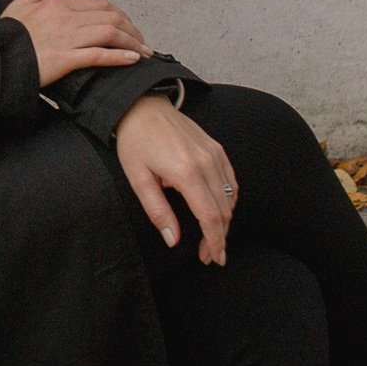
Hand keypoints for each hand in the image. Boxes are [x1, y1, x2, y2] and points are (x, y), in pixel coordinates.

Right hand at [3, 0, 148, 80]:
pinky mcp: (66, 59)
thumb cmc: (9, 35)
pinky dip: (119, 56)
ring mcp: (67, 38)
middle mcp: (66, 18)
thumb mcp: (22, 2)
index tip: (128, 26)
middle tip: (141, 41)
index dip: (120, 15)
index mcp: (58, 4)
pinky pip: (99, 55)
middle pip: (110, 18)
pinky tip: (132, 59)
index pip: (100, 5)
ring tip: (143, 52)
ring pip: (109, 34)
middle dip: (131, 29)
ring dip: (131, 43)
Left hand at [115, 93, 236, 265]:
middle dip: (219, 237)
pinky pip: (231, 180)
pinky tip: (220, 212)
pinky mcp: (216, 149)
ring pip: (231, 197)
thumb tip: (173, 240)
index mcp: (186, 172)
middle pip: (224, 210)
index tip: (213, 258)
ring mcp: (215, 154)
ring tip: (213, 238)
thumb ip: (158, 211)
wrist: (143, 106)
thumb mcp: (138, 178)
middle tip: (209, 255)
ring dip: (225, 221)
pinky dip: (229, 200)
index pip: (210, 215)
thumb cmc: (135, 142)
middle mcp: (206, 162)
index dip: (214, 241)